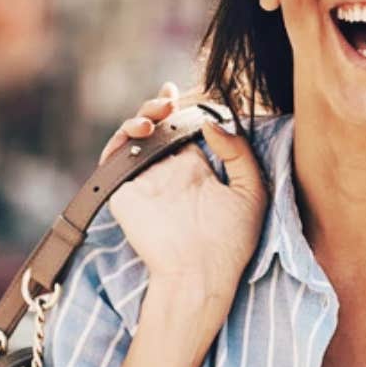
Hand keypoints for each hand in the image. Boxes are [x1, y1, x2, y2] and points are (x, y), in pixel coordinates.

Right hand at [101, 83, 268, 344]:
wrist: (202, 274)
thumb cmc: (232, 242)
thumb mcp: (252, 192)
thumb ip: (240, 153)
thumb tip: (213, 124)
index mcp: (195, 170)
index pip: (182, 130)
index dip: (181, 109)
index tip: (184, 92)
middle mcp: (167, 172)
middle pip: (155, 127)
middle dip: (158, 106)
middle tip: (170, 99)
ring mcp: (144, 181)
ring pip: (132, 137)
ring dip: (140, 115)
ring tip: (157, 112)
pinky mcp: (124, 192)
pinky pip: (113, 159)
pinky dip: (119, 139)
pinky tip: (141, 131)